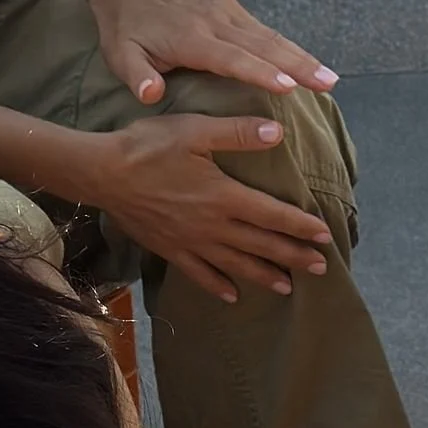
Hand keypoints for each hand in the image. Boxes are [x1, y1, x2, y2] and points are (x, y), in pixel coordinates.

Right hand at [85, 116, 333, 300]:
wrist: (102, 174)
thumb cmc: (147, 147)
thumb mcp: (194, 130)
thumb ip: (237, 132)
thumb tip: (277, 132)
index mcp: (224, 196)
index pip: (273, 215)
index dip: (301, 226)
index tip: (324, 236)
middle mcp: (214, 226)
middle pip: (263, 246)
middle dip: (294, 257)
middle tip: (321, 269)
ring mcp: (193, 243)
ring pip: (238, 265)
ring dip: (265, 277)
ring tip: (288, 288)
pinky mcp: (172, 251)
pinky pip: (200, 275)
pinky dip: (218, 286)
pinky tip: (233, 296)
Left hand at [88, 0, 336, 103]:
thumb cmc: (126, 24)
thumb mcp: (120, 51)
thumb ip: (136, 75)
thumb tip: (151, 95)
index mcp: (192, 38)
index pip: (231, 58)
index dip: (259, 72)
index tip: (286, 87)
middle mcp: (216, 23)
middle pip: (263, 46)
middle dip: (298, 65)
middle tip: (327, 85)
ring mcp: (228, 14)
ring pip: (271, 38)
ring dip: (303, 58)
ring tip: (330, 80)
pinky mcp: (233, 11)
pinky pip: (266, 32)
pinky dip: (292, 49)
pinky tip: (311, 64)